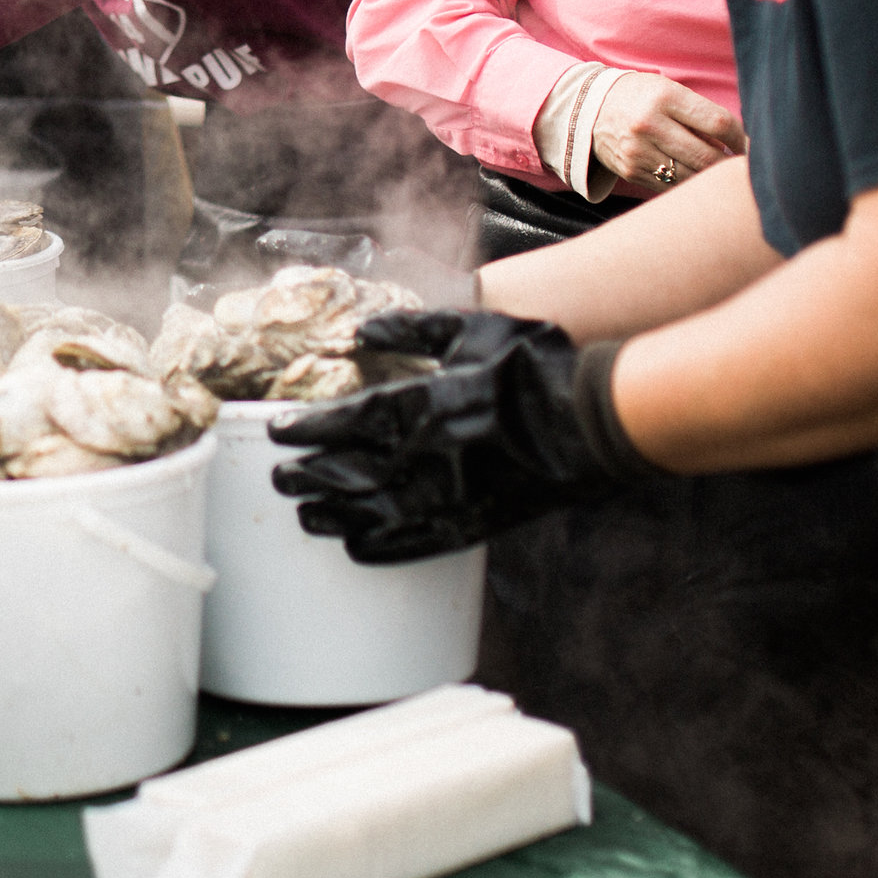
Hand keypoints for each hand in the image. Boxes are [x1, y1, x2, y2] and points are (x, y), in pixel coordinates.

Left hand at [269, 312, 658, 562]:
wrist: (598, 420)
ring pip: (373, 514)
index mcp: (425, 403)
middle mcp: (429, 455)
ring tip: (305, 514)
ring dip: (333, 516)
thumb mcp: (477, 329)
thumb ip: (417, 329)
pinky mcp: (476, 525)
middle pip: (350, 472)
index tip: (279, 432)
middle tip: (280, 478)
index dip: (308, 429)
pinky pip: (416, 544)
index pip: (347, 421)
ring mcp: (452, 496)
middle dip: (309, 475)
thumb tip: (365, 330)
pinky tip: (356, 547)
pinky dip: (381, 548)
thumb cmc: (539, 367)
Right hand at [592, 72, 745, 197]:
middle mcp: (650, 124)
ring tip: (717, 171)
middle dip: (729, 165)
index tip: (748, 145)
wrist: (588, 108)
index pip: (718, 123)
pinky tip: (693, 177)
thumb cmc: (642, 96)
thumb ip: (700, 115)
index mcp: (665, 97)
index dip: (741, 138)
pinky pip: (671, 187)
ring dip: (710, 178)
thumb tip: (739, 145)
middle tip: (739, 166)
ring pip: (691, 177)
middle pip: (708, 156)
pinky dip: (688, 185)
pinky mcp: (631, 171)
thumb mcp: (669, 91)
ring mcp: (638, 151)